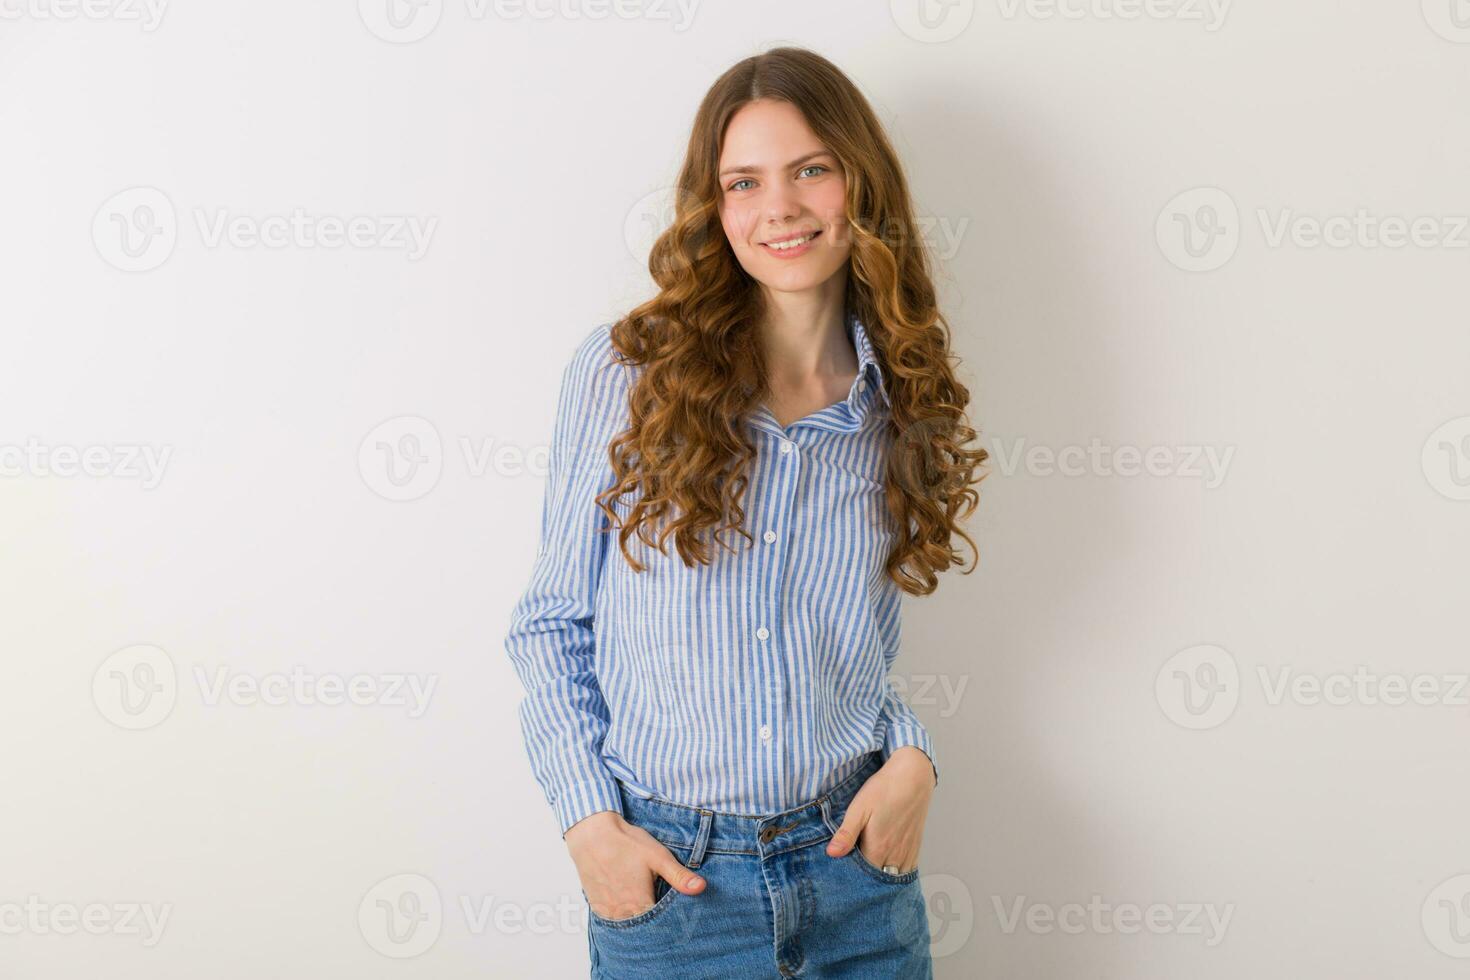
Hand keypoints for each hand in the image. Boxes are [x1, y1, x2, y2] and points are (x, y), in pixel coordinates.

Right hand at [565, 811, 706, 919]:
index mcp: (640, 903)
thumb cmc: (625, 843)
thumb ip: (679, 876)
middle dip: (654, 924)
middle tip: (660, 909)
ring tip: (645, 907)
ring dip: (637, 920)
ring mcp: (607, 911)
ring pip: (628, 926)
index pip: (660, 926)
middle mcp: (622, 913)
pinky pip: (613, 921)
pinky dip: (622, 917)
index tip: (678, 918)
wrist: (591, 834)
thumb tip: (701, 888)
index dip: (670, 922)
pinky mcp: (597, 906)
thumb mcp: (657, 856)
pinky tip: (628, 905)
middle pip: (644, 929)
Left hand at [824, 747, 934, 872]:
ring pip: (893, 878)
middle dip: (865, 882)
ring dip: (881, 880)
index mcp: (878, 848)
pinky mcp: (915, 847)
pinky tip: (886, 869)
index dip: (850, 878)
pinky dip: (896, 875)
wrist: (912, 777)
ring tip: (867, 874)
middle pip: (877, 881)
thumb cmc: (884, 790)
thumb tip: (832, 854)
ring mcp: (907, 853)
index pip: (861, 876)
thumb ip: (847, 834)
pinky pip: (906, 871)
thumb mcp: (859, 808)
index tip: (840, 874)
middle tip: (851, 874)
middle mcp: (894, 856)